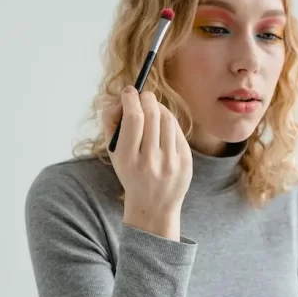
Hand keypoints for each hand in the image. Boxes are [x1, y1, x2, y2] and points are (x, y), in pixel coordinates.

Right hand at [104, 87, 191, 239]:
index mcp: (128, 159)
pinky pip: (177, 130)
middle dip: (146, 98)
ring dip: (158, 107)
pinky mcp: (186, 161)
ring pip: (167, 118)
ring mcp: (171, 162)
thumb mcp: (114, 154)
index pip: (133, 119)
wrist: (153, 205)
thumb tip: (124, 97)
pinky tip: (162, 124)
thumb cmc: (130, 173)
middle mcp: (150, 161)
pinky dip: (169, 121)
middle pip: (152, 115)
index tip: (129, 91)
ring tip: (152, 108)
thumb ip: (111, 123)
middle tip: (142, 95)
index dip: (131, 99)